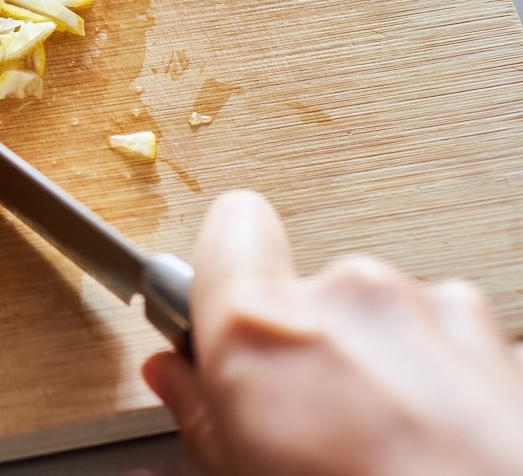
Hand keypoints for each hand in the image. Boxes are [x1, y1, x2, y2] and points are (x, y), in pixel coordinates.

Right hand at [143, 191, 522, 475]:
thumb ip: (200, 410)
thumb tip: (176, 375)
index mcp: (263, 329)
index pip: (230, 226)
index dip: (225, 265)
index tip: (220, 307)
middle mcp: (347, 295)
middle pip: (306, 288)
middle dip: (307, 343)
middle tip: (311, 419)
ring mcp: (430, 308)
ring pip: (378, 313)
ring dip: (376, 361)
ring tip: (384, 441)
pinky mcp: (493, 333)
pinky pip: (444, 335)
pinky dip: (438, 377)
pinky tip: (435, 439)